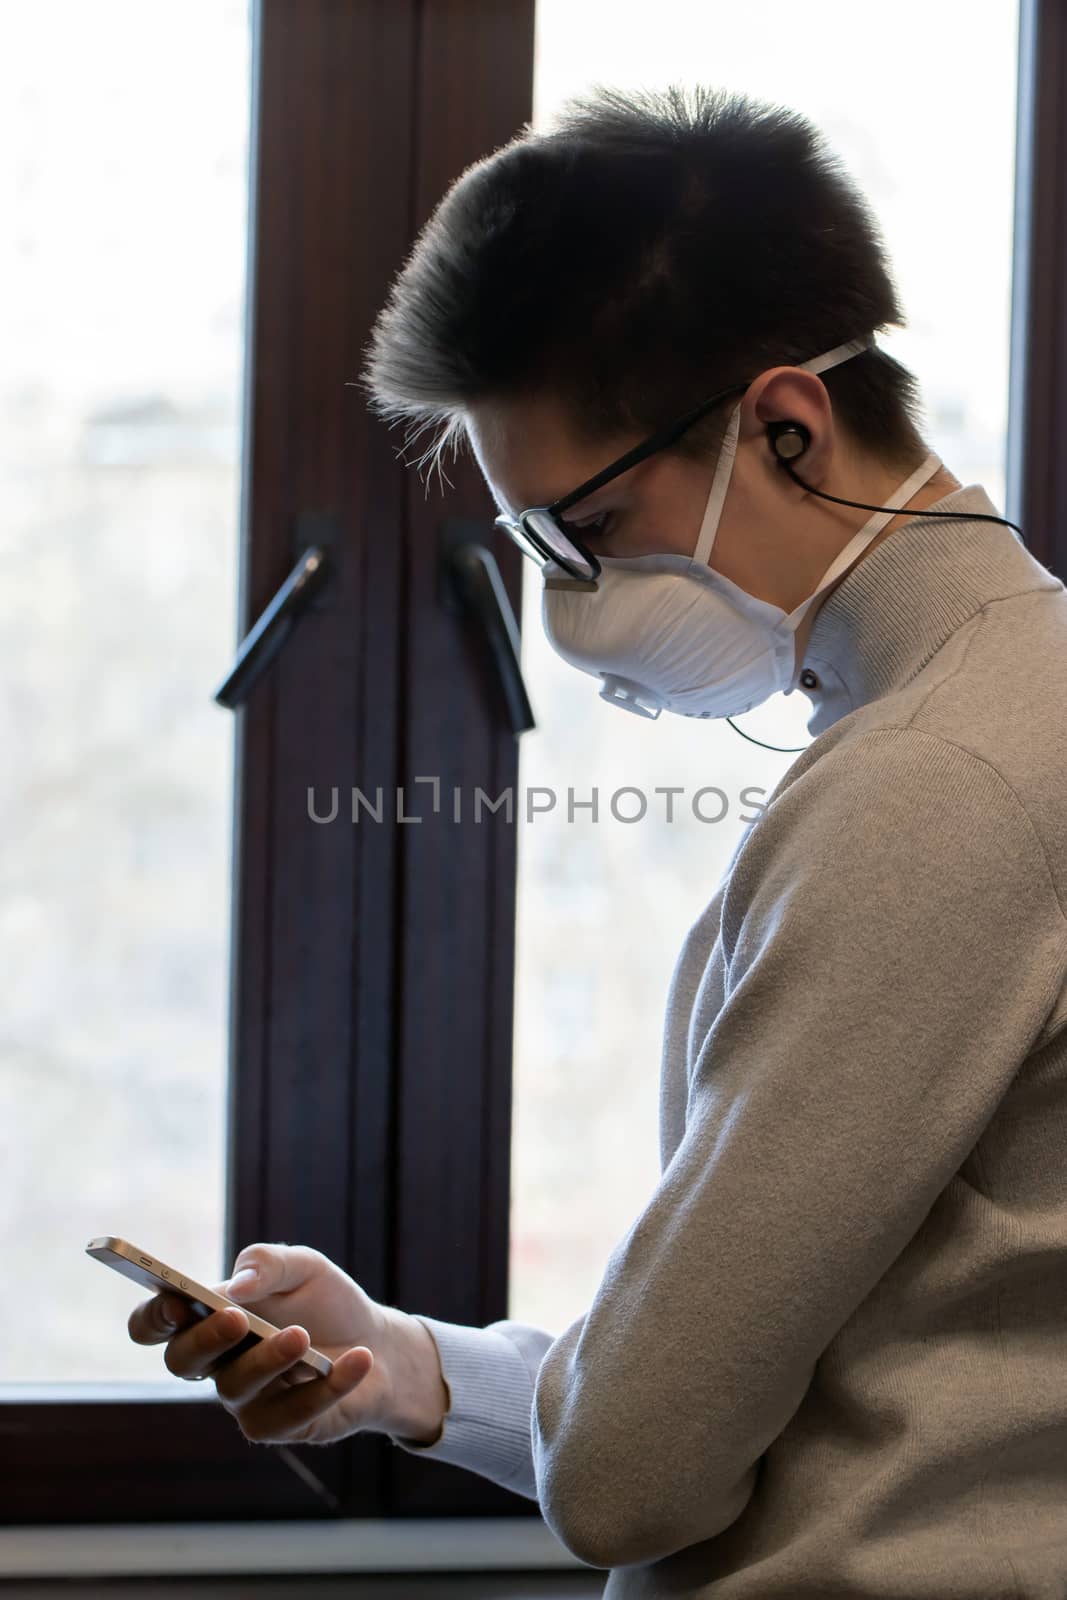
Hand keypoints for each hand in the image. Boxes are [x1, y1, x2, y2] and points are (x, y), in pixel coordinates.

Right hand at [127, 1243, 403, 1445]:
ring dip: (268, 1359)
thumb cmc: (326, 1303)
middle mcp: (216, 1361)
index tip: (176, 1302)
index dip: (153, 1316)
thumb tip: (236, 1286)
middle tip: (236, 1318)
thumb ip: (267, 1264)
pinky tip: (359, 1359)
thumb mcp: (303, 1267)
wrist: (378, 1344)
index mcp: (209, 1317)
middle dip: (205, 1339)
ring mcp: (244, 1398)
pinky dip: (328, 1384)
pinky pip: (292, 1413)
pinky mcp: (278, 1426)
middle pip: (181, 1361)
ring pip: (235, 1387)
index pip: (155, 1323)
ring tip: (302, 1336)